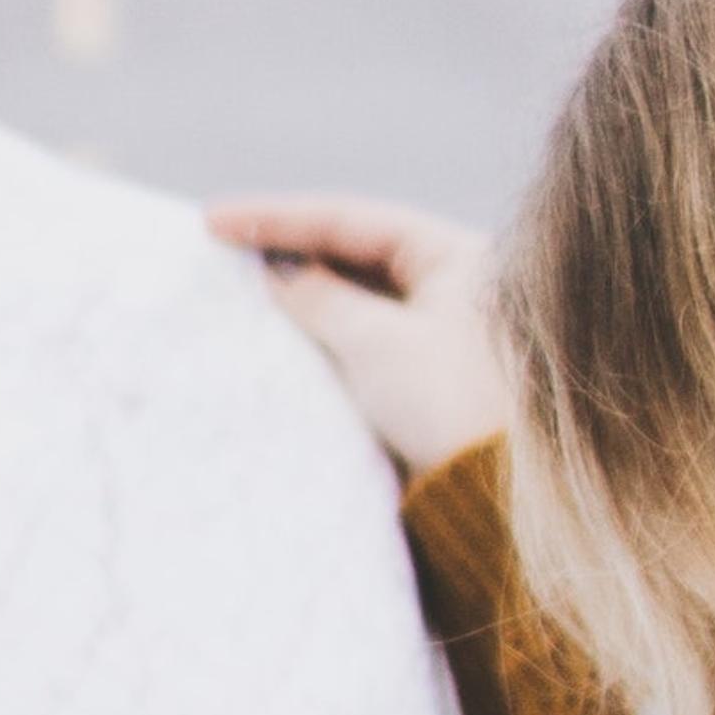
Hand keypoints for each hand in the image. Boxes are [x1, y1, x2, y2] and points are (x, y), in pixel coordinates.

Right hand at [207, 191, 511, 478]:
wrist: (499, 496)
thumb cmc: (449, 403)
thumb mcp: (375, 342)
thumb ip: (320, 298)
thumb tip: (280, 272)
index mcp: (456, 255)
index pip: (353, 221)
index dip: (279, 218)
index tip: (214, 220)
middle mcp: (455, 282)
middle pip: (356, 253)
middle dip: (290, 251)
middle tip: (222, 247)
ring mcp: (443, 329)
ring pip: (359, 296)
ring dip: (305, 294)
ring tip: (243, 287)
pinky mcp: (428, 374)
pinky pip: (366, 336)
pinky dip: (325, 331)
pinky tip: (284, 333)